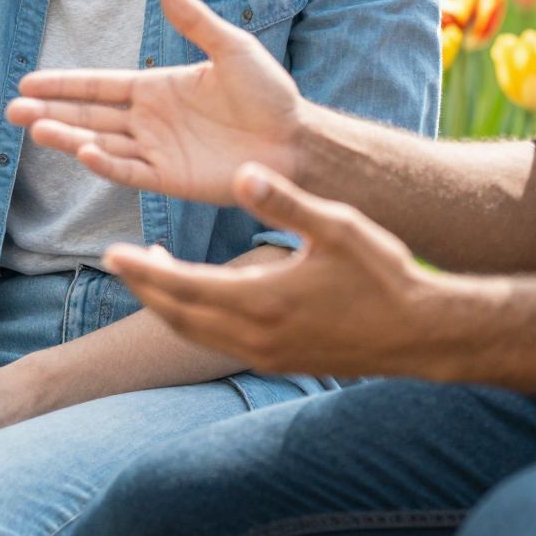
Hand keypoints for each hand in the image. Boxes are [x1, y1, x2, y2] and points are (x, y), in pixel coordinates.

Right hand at [7, 0, 303, 203]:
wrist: (296, 140)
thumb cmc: (269, 93)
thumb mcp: (231, 49)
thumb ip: (196, 22)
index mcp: (157, 88)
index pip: (100, 86)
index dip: (64, 84)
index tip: (28, 82)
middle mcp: (149, 121)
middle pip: (89, 116)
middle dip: (51, 112)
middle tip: (12, 111)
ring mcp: (157, 151)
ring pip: (100, 144)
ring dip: (68, 137)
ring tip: (35, 130)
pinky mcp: (171, 179)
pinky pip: (130, 172)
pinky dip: (105, 164)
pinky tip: (84, 152)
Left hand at [103, 163, 429, 377]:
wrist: (423, 335)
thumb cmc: (384, 274)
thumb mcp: (337, 227)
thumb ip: (285, 201)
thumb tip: (243, 173)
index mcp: (262, 301)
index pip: (182, 286)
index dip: (143, 270)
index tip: (112, 254)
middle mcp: (256, 335)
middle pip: (178, 316)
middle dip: (145, 289)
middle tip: (119, 261)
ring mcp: (267, 354)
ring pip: (197, 333)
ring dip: (169, 306)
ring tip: (154, 272)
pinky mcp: (281, 361)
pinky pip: (221, 342)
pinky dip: (197, 320)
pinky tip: (203, 296)